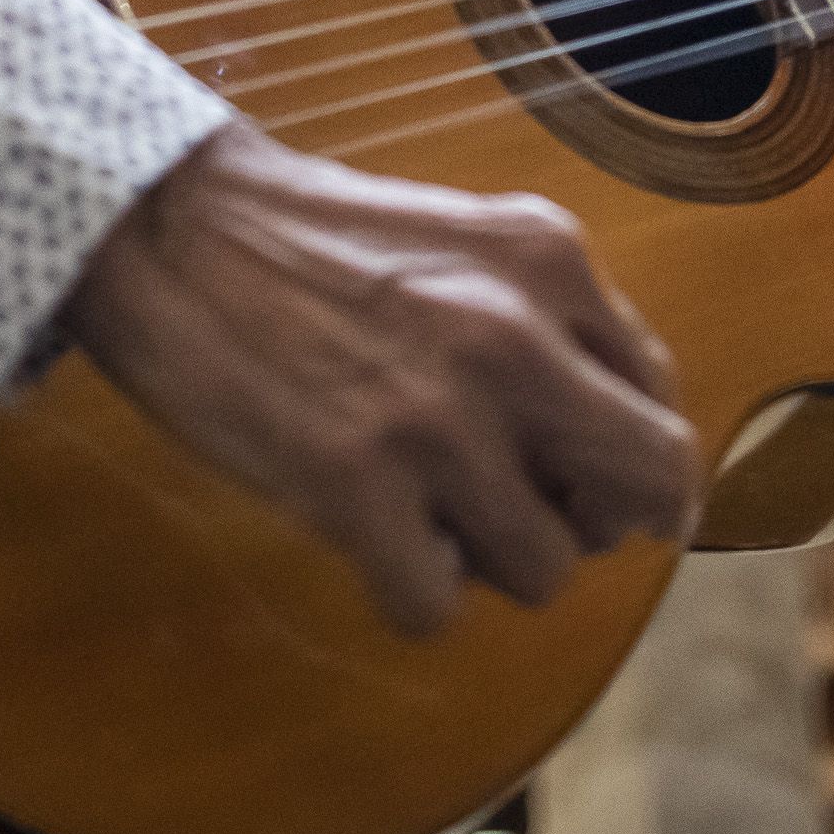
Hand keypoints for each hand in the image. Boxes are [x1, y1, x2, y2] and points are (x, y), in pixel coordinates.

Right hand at [61, 121, 700, 636]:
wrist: (172, 224)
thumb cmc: (314, 242)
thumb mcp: (470, 242)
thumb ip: (555, 324)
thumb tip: (617, 453)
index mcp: (551, 265)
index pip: (662, 404)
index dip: (635, 467)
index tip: (595, 491)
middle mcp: (517, 338)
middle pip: (650, 486)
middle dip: (604, 523)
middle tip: (539, 518)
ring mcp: (439, 417)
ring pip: (546, 569)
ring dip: (488, 562)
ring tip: (423, 509)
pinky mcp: (354, 486)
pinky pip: (436, 609)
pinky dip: (407, 590)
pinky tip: (369, 532)